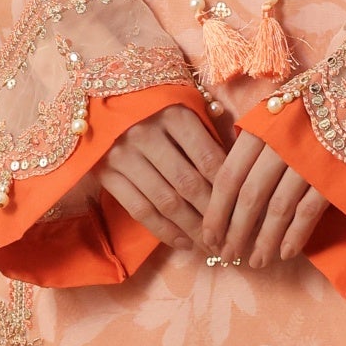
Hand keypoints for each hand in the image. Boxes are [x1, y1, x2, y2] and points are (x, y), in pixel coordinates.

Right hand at [49, 105, 226, 250]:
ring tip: (211, 246)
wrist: (102, 100)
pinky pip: (140, 210)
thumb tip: (240, 177)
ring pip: (166, 202)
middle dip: (213, 216)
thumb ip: (209, 137)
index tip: (242, 210)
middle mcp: (146, 134)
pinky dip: (164, 231)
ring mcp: (123, 155)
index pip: (208, 159)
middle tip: (231, 238)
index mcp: (173, 115)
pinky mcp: (106, 174)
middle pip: (188, 184)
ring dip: (192, 229)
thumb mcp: (185, 110)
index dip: (228, 189)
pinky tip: (184, 243)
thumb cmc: (157, 108)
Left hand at [198, 114, 334, 269]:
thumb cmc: (320, 104)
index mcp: (262, 127)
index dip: (216, 211)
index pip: (228, 176)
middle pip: (249, 197)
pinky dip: (295, 236)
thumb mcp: (281, 112)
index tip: (209, 236)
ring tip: (255, 261)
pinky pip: (308, 212)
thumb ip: (256, 141)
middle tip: (228, 255)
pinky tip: (285, 253)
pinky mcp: (335, 174)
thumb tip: (229, 181)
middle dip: (235, 231)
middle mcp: (281, 143)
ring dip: (264, 240)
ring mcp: (309, 160)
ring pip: (277, 209)